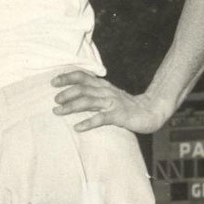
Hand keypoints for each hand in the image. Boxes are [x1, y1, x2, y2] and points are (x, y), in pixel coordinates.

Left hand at [51, 71, 169, 133]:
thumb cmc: (126, 106)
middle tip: (55, 100)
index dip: (67, 77)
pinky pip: (101, 118)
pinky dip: (88, 122)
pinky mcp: (119, 115)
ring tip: (58, 111)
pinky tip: (77, 127)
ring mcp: (113, 103)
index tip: (53, 82)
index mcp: (103, 86)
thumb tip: (73, 94)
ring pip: (89, 101)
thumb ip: (94, 93)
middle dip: (67, 93)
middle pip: (83, 88)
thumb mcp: (109, 95)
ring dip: (71, 106)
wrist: (151, 112)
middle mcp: (106, 92)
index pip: (83, 76)